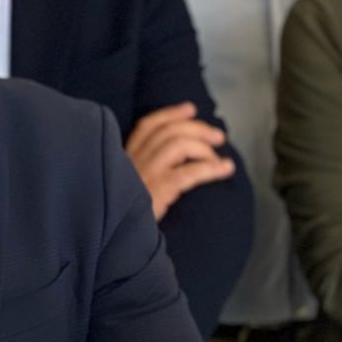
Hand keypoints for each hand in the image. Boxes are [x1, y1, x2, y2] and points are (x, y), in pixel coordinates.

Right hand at [124, 102, 234, 219]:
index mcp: (125, 156)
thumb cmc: (125, 213)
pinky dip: (211, 168)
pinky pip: (190, 172)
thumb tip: (179, 158)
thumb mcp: (128, 184)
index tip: (191, 108)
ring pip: (179, 145)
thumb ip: (144, 169)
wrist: (115, 234)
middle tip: (219, 136)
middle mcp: (133, 159)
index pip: (148, 125)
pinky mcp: (158, 189)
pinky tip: (226, 169)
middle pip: (168, 131)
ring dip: (205, 148)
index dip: (171, 113)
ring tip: (222, 157)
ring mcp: (145, 173)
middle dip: (197, 129)